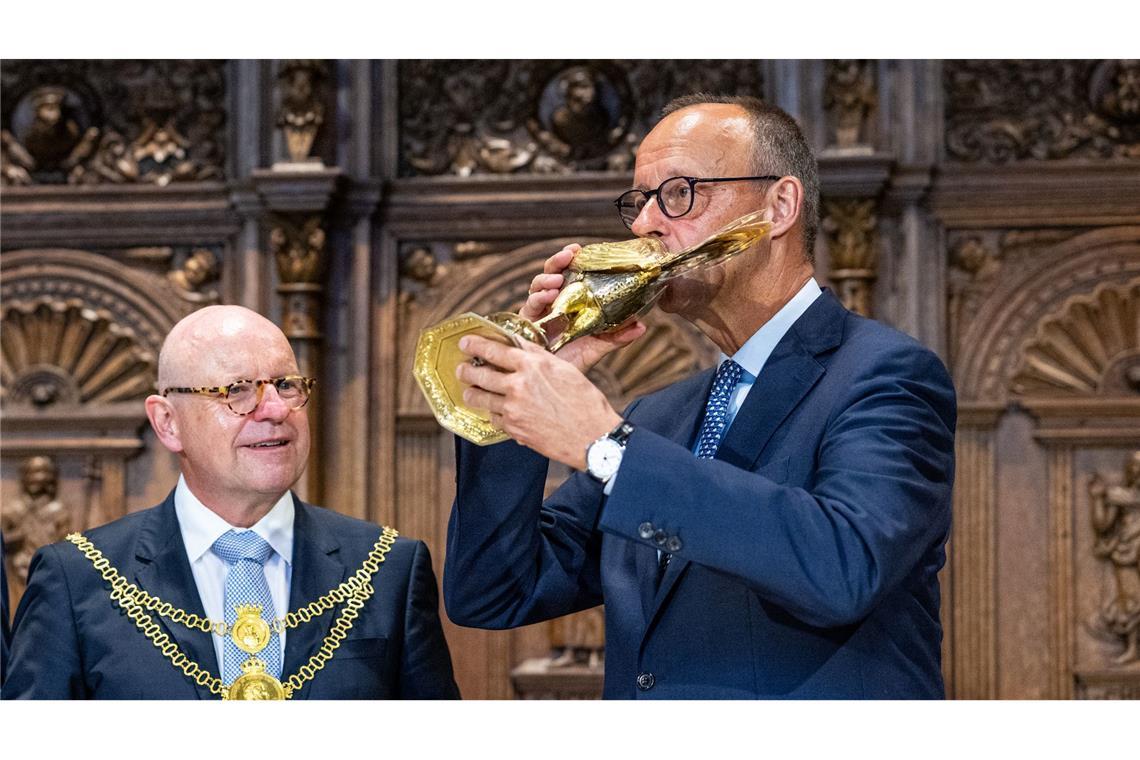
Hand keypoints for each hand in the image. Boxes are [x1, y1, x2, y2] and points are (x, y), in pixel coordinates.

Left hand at [457, 334, 621, 469]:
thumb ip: (538, 357)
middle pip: (479, 374)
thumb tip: (518, 348)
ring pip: (479, 398)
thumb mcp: (564, 370)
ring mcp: (513, 409)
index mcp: (532, 365)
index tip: (465, 343)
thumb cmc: (584, 402)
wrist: (592, 437)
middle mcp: (518, 386)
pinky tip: (496, 410)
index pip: (494, 350)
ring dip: (472, 392)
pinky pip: (493, 417)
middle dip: (465, 370)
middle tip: (461, 369)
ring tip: (470, 390)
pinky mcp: (514, 429)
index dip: (475, 345)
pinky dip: (493, 412)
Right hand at [523, 244, 647, 373]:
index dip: (572, 260)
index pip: (569, 274)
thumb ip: (618, 336)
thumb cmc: (574, 360)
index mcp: (569, 301)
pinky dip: (537, 298)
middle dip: (558, 261)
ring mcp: (538, 311)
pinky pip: (529, 306)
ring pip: (538, 285)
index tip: (579, 249)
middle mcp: (552, 303)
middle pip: (551, 273)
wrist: (555, 381)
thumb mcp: (599, 347)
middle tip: (569, 254)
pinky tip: (547, 296)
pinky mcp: (526, 323)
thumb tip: (641, 326)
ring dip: (547, 278)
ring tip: (557, 279)